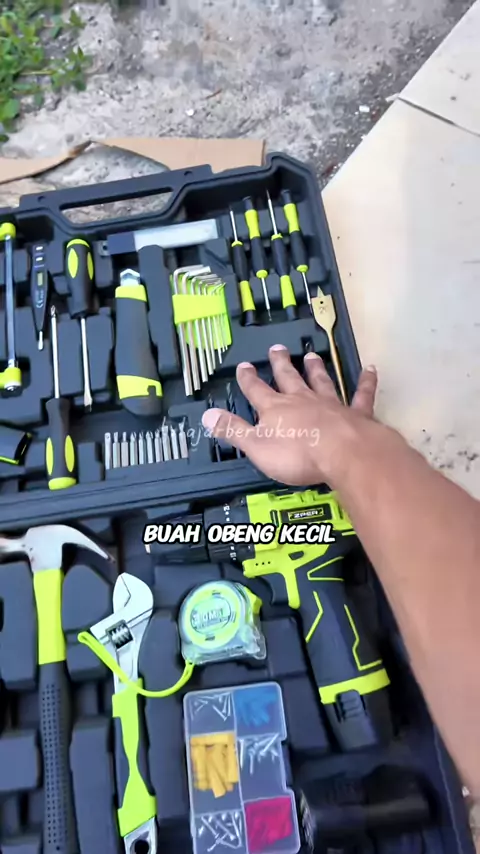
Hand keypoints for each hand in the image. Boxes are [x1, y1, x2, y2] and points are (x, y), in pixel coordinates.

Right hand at [201, 344, 377, 486]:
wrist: (342, 453)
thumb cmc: (297, 454)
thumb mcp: (256, 446)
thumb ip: (233, 430)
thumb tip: (206, 415)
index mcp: (276, 409)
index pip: (256, 390)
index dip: (248, 378)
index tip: (244, 365)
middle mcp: (302, 400)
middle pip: (289, 379)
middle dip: (281, 364)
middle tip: (277, 348)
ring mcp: (330, 404)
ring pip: (321, 382)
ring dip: (315, 369)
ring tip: (311, 356)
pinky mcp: (356, 413)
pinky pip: (361, 395)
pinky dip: (366, 383)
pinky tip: (371, 370)